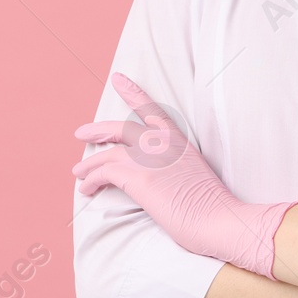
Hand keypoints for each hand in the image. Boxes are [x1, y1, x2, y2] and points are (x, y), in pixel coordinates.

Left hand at [73, 73, 296, 279]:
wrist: (218, 218)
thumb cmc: (211, 207)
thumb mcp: (193, 175)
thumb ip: (172, 167)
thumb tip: (155, 176)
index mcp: (179, 140)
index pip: (152, 109)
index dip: (132, 92)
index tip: (117, 79)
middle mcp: (162, 143)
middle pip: (121, 129)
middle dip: (97, 130)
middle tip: (81, 133)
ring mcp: (149, 158)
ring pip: (107, 154)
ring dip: (88, 165)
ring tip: (78, 173)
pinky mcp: (138, 177)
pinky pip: (103, 173)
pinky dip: (90, 181)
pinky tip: (86, 189)